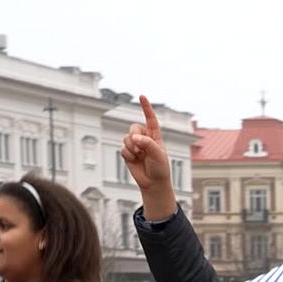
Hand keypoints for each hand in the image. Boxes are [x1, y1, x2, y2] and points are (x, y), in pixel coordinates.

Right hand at [121, 95, 177, 218]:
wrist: (154, 183)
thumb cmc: (160, 168)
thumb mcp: (158, 154)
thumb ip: (147, 143)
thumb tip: (134, 137)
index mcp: (154, 136)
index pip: (150, 119)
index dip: (146, 107)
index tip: (142, 96)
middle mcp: (144, 138)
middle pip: (133, 127)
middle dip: (135, 137)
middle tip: (141, 148)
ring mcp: (135, 146)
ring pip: (126, 138)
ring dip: (132, 147)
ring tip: (139, 156)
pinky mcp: (128, 154)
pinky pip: (123, 149)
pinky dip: (128, 155)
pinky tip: (134, 160)